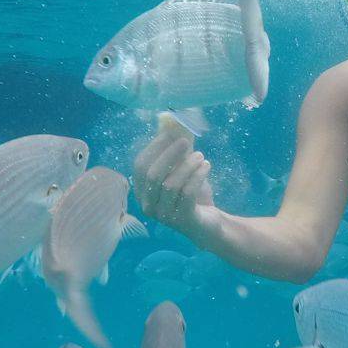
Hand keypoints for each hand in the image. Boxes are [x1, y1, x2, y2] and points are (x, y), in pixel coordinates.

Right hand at [133, 132, 222, 248]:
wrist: (207, 224)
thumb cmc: (191, 195)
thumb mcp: (181, 172)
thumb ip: (175, 153)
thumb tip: (173, 124)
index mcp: (143, 191)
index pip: (140, 166)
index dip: (154, 148)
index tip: (170, 133)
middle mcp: (148, 204)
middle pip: (152, 175)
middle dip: (170, 154)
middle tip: (186, 141)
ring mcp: (163, 215)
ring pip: (170, 184)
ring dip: (187, 165)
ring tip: (201, 156)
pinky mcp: (182, 219)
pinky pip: (187, 193)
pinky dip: (197, 176)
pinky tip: (206, 166)